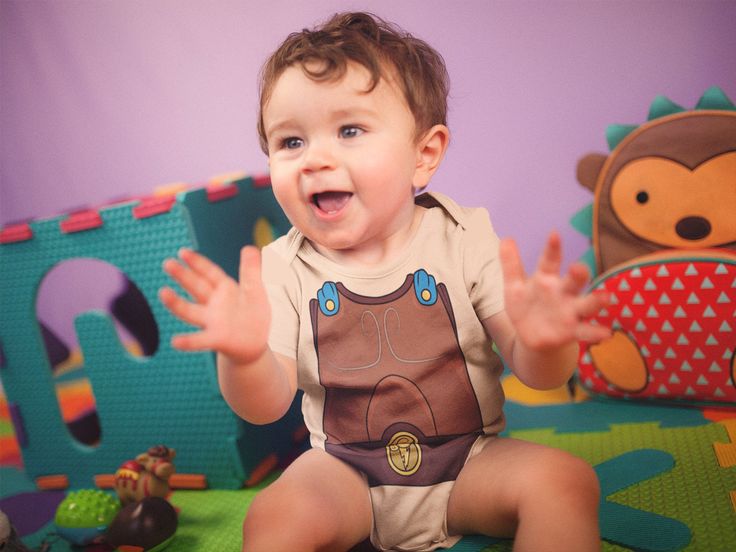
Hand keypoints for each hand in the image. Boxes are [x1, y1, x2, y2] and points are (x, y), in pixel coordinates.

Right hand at [159, 245, 270, 363]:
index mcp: (224, 289)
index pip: (209, 273)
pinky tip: (175, 341)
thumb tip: (250, 247)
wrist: (254, 344)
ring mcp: (212, 321)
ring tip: (163, 293)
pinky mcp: (217, 339)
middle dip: (183, 275)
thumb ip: (251, 270)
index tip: (182, 252)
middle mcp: (214, 304)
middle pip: (197, 287)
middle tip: (167, 263)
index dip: (197, 263)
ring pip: (191, 311)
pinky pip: (201, 340)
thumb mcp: (255, 290)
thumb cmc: (253, 314)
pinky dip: (188, 341)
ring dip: (176, 304)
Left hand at [500, 232, 610, 350]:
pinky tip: (606, 333)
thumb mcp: (514, 287)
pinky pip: (586, 331)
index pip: (550, 261)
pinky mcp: (573, 331)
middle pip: (574, 280)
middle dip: (578, 273)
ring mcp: (570, 311)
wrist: (531, 336)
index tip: (554, 234)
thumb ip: (511, 265)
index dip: (552, 248)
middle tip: (578, 268)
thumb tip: (506, 239)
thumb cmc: (525, 306)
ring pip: (586, 304)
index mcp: (546, 278)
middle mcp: (563, 292)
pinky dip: (596, 332)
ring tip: (605, 297)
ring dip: (596, 300)